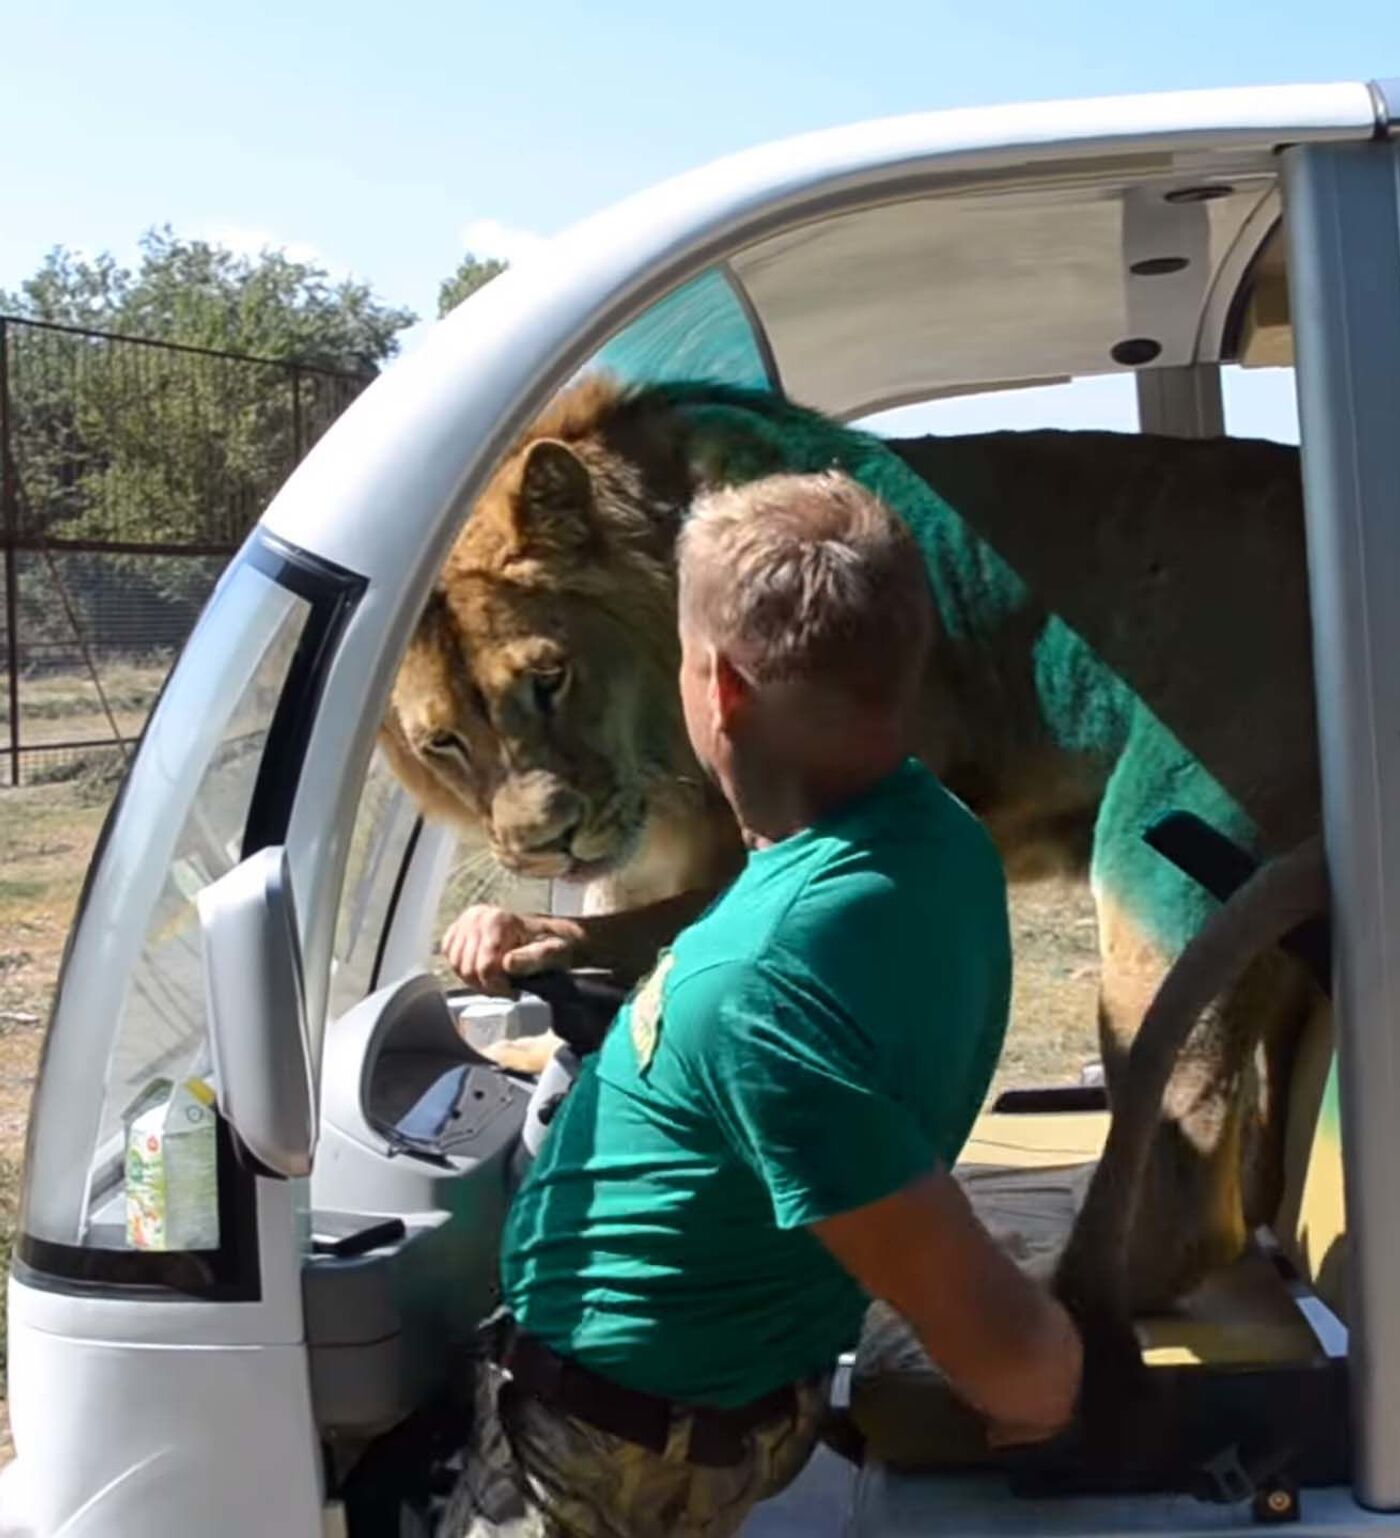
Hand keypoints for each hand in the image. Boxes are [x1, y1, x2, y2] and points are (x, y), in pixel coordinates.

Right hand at [440, 905, 582, 996]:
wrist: (546, 931)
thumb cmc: (552, 942)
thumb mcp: (553, 951)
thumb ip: (532, 958)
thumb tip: (507, 963)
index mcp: (497, 920)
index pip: (485, 967)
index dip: (497, 986)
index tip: (512, 991)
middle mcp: (477, 916)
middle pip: (468, 969)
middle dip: (486, 985)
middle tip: (504, 989)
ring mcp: (465, 921)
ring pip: (456, 965)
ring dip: (474, 980)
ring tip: (495, 981)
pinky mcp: (457, 928)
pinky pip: (448, 956)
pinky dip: (462, 968)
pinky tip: (481, 970)